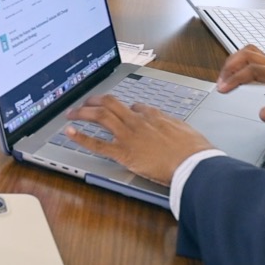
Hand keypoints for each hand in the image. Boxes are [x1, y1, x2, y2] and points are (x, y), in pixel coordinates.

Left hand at [64, 95, 214, 185]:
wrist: (193, 164)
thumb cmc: (194, 150)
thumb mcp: (186, 130)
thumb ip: (173, 124)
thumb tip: (169, 124)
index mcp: (154, 115)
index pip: (134, 106)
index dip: (124, 107)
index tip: (120, 110)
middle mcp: (137, 121)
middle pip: (111, 103)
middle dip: (95, 100)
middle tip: (86, 102)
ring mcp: (128, 135)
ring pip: (100, 116)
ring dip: (83, 112)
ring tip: (72, 112)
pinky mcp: (123, 153)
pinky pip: (98, 144)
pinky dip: (81, 137)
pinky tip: (69, 133)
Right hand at [217, 45, 264, 135]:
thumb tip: (262, 114)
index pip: (254, 69)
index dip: (236, 78)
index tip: (223, 89)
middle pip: (249, 55)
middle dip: (230, 67)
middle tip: (221, 85)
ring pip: (249, 53)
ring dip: (232, 63)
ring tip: (223, 80)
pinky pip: (251, 60)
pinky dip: (238, 65)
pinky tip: (233, 77)